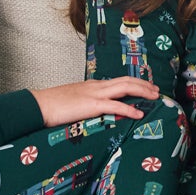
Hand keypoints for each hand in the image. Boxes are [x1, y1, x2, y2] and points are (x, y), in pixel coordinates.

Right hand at [32, 76, 158, 127]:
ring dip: (143, 91)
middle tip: (157, 90)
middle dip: (144, 84)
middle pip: (126, 80)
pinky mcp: (92, 105)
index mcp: (93, 85)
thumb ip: (86, 103)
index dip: (135, 82)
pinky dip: (130, 109)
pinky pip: (115, 105)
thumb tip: (95, 109)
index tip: (146, 86)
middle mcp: (97, 86)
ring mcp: (95, 94)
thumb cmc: (53, 105)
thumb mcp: (74, 101)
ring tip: (155, 97)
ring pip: (125, 87)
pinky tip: (139, 114)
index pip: (119, 80)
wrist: (38, 105)